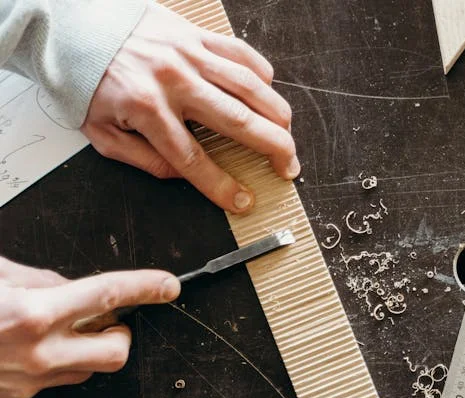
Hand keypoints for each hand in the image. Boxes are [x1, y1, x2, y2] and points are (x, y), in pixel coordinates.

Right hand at [0, 257, 179, 397]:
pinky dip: (44, 368)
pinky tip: (18, 354)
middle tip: (109, 323)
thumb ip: (38, 281)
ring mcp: (27, 384)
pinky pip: (47, 385)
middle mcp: (37, 355)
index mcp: (31, 315)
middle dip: (121, 335)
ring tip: (49, 334)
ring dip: (82, 351)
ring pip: (85, 371)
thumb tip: (70, 286)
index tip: (167, 286)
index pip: (107, 295)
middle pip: (116, 352)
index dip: (144, 288)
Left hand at [82, 3, 297, 212]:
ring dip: (277, 116)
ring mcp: (188, 54)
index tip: (243, 202)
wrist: (74, 28)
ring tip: (288, 137)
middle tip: (289, 168)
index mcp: (146, 109)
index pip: (193, 158)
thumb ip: (144, 160)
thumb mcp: (102, 134)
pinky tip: (268, 97)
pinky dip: (262, 76)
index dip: (221, 185)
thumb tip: (185, 175)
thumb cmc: (89, 82)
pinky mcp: (196, 34)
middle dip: (272, 149)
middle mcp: (173, 80)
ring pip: (249, 87)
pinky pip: (241, 54)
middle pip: (237, 121)